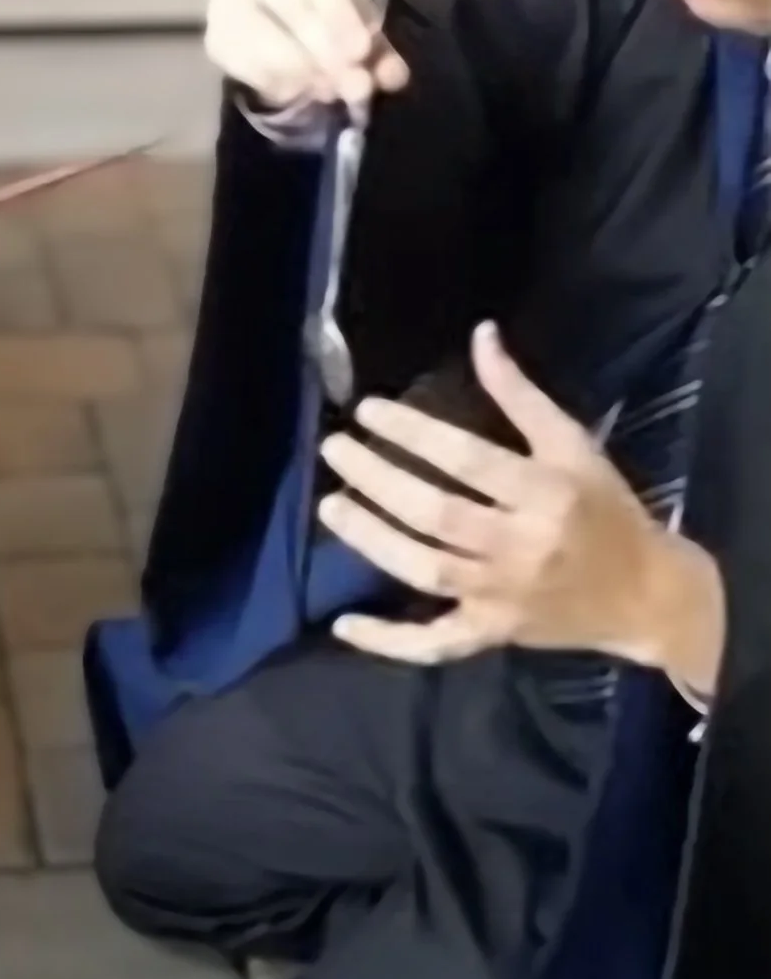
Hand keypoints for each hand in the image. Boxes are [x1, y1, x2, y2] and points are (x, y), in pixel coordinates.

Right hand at [204, 0, 408, 110]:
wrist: (277, 24)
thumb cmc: (324, 9)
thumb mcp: (356, 22)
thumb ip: (378, 48)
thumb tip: (392, 75)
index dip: (336, 8)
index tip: (362, 49)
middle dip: (323, 43)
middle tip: (352, 80)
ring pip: (257, 30)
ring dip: (300, 65)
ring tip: (332, 90)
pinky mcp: (214, 37)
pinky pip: (242, 60)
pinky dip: (276, 80)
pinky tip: (303, 92)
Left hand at [317, 323, 684, 667]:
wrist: (648, 596)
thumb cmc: (607, 510)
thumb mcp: (573, 443)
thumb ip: (520, 393)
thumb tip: (480, 333)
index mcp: (546, 494)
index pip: (468, 461)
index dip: (414, 433)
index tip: (369, 410)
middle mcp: (521, 548)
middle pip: (436, 515)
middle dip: (379, 480)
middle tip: (337, 449)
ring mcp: (503, 597)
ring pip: (426, 571)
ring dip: (372, 540)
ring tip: (331, 506)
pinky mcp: (493, 634)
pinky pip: (436, 645)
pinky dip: (389, 642)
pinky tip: (343, 624)